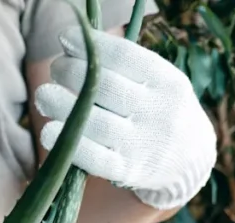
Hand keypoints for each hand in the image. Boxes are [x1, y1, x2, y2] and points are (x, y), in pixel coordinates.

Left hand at [34, 26, 216, 210]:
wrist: (189, 159)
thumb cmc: (159, 111)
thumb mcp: (157, 83)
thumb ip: (123, 67)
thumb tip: (73, 47)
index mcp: (167, 81)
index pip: (124, 57)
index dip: (90, 46)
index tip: (66, 39)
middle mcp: (158, 111)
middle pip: (105, 87)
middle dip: (72, 73)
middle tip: (56, 69)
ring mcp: (142, 144)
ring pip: (94, 122)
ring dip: (61, 105)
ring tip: (44, 95)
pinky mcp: (127, 171)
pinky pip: (93, 158)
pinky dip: (68, 143)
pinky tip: (49, 131)